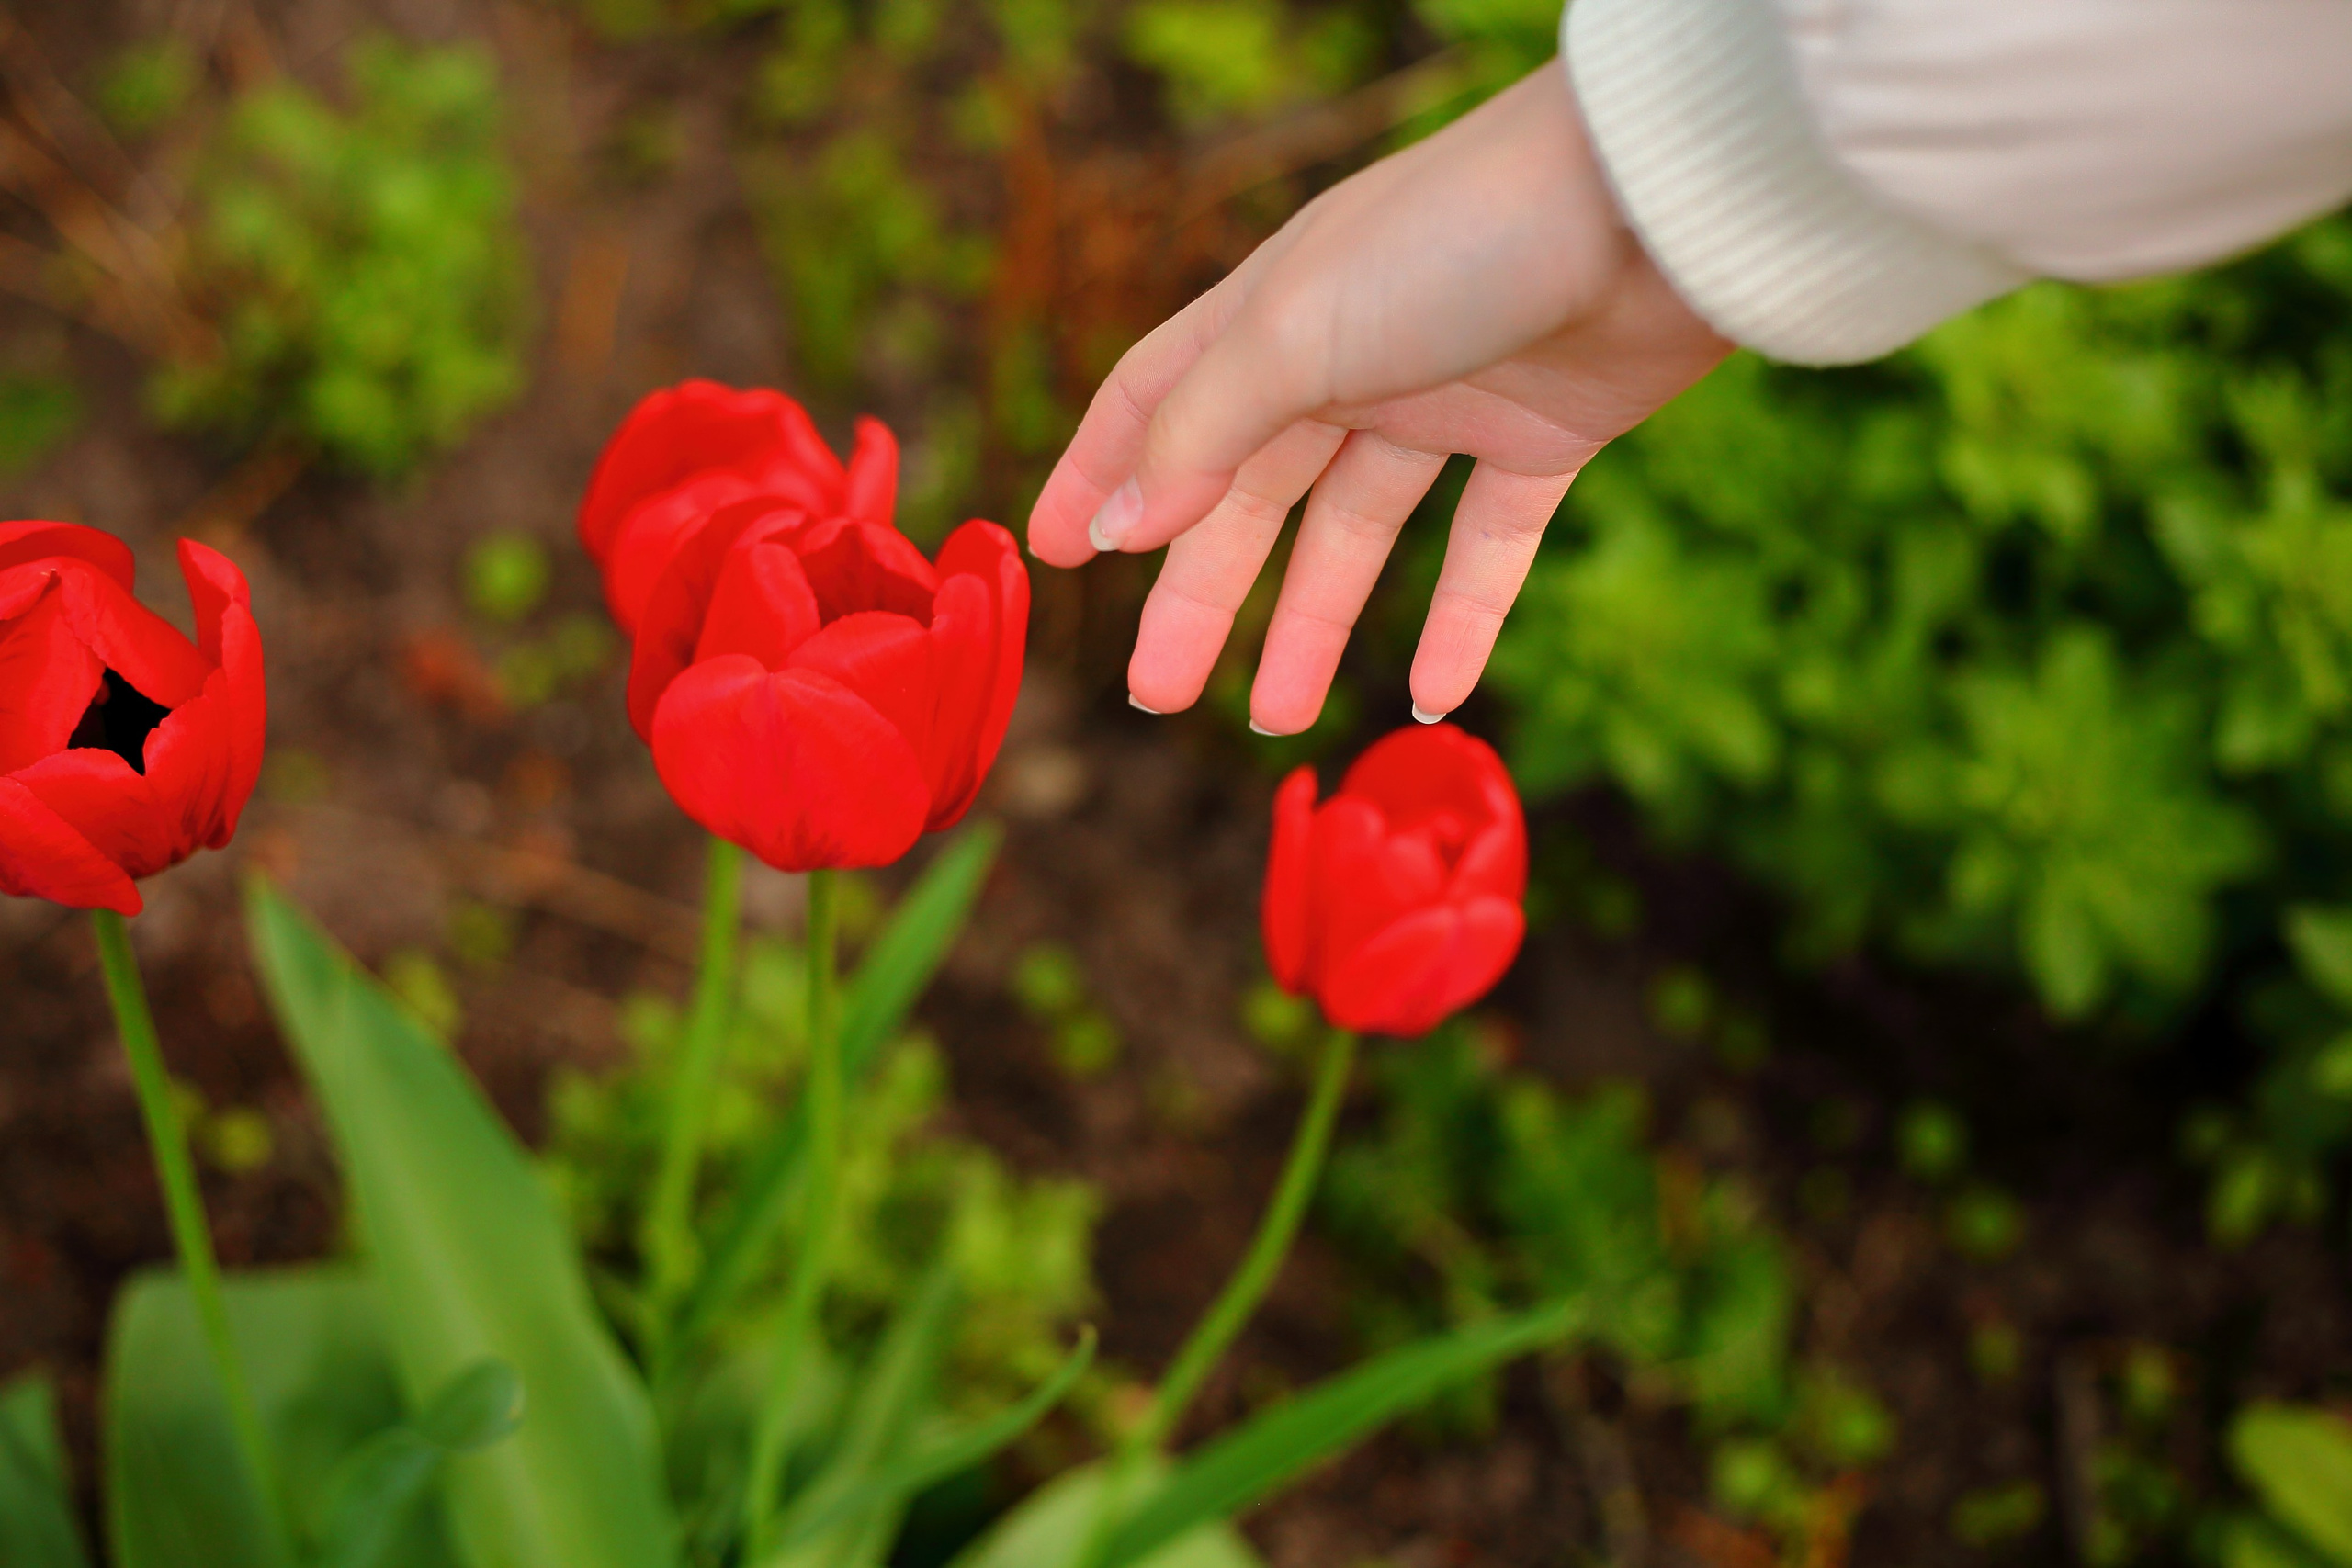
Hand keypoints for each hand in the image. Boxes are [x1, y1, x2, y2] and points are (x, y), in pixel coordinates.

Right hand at [1025, 62, 1730, 730]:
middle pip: (1251, 495)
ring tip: (1278, 718)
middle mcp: (1351, 356)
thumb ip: (1202, 431)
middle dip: (1201, 595)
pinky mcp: (1545, 435)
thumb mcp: (1295, 333)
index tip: (1050, 557)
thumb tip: (1120, 527)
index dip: (1101, 476)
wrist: (1657, 205)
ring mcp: (1448, 398)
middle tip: (1158, 694)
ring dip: (1316, 627)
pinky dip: (1461, 623)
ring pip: (1360, 534)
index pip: (1156, 402)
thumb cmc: (1460, 239)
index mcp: (1272, 313)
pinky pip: (1487, 547)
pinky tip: (1432, 697)